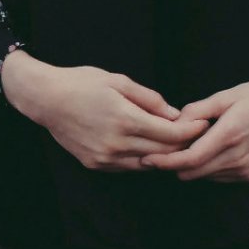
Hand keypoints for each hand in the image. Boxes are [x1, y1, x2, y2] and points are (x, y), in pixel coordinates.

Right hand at [0, 51, 208, 171]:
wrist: (45, 99)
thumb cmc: (81, 83)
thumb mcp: (118, 81)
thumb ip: (150, 98)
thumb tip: (175, 114)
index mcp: (125, 119)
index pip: (171, 134)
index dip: (191, 130)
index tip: (203, 123)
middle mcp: (116, 143)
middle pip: (164, 153)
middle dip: (183, 145)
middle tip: (196, 136)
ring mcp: (106, 158)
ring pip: (148, 164)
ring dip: (165, 156)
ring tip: (177, 144)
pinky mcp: (96, 165)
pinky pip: (129, 167)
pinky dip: (144, 160)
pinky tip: (150, 148)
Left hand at [140, 67, 248, 181]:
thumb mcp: (225, 96)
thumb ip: (197, 110)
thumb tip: (174, 123)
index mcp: (230, 134)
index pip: (191, 158)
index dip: (166, 162)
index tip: (147, 159)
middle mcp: (239, 156)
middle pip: (193, 171)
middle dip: (172, 164)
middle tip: (156, 150)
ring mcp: (245, 168)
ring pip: (203, 176)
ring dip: (188, 165)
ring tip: (183, 145)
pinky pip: (216, 176)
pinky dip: (204, 167)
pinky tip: (204, 150)